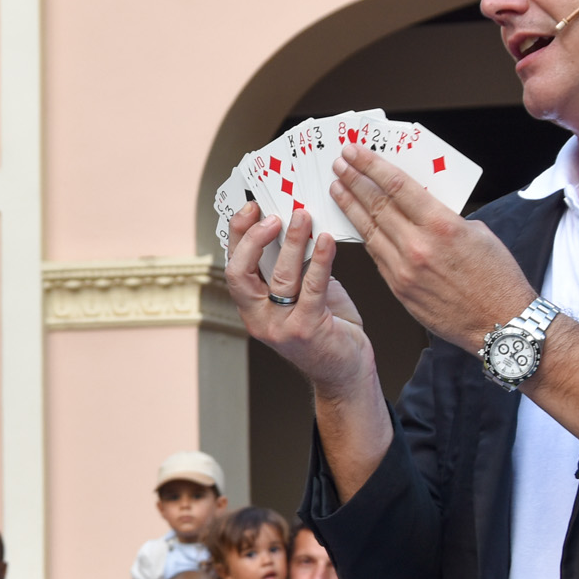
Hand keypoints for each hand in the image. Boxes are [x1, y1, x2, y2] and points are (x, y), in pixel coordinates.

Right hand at [225, 204, 380, 405]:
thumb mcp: (299, 294)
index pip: (233, 266)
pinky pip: (313, 287)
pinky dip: (321, 260)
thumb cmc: (325, 327)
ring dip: (293, 242)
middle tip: (272, 215)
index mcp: (251, 307)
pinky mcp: (307, 329)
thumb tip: (296, 225)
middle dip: (253, 239)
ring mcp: (280, 327)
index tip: (250, 208)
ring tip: (303, 217)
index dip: (237, 235)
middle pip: (240, 273)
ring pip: (280, 277)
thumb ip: (292, 267)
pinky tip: (326, 240)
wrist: (345, 370)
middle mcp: (258, 319)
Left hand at [331, 145, 534, 351]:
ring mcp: (404, 270)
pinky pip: (377, 256)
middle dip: (353, 181)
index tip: (355, 152)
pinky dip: (365, 236)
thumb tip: (421, 207)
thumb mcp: (478, 233)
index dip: (370, 165)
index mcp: (442, 225)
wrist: (502, 325)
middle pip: (376, 205)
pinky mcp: (399, 290)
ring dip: (350, 207)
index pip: (396, 186)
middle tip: (338, 164)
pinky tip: (357, 223)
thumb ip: (444, 217)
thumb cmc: (498, 279)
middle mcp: (418, 246)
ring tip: (337, 188)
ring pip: (369, 231)